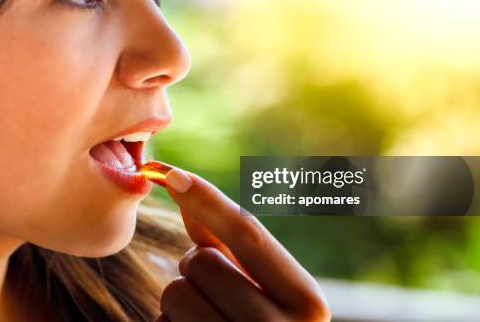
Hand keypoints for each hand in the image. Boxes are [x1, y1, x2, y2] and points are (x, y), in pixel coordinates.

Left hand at [155, 167, 330, 321]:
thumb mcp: (263, 288)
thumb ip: (229, 241)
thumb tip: (185, 187)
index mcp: (307, 301)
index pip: (249, 233)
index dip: (207, 198)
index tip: (172, 172)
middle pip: (200, 261)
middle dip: (197, 268)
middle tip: (216, 291)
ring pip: (174, 292)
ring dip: (179, 299)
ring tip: (206, 317)